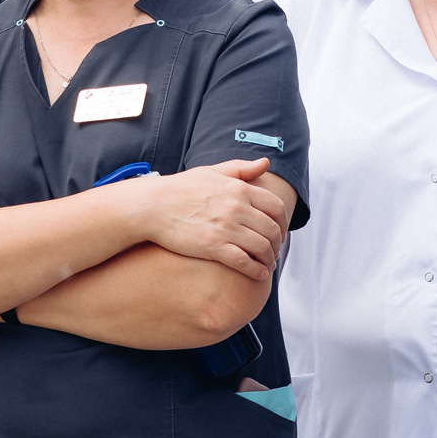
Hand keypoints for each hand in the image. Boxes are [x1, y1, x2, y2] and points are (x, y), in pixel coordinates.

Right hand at [137, 158, 287, 278]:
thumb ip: (241, 168)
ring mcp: (226, 228)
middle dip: (278, 243)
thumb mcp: (212, 171)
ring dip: (269, 258)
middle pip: (272, 229)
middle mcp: (236, 208)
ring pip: (262, 247)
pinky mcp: (214, 247)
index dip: (284, 222)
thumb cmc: (180, 189)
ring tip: (267, 263)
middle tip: (275, 250)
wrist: (152, 206)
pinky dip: (257, 270)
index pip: (276, 207)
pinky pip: (244, 262)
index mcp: (239, 189)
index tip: (280, 231)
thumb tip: (265, 163)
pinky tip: (258, 274)